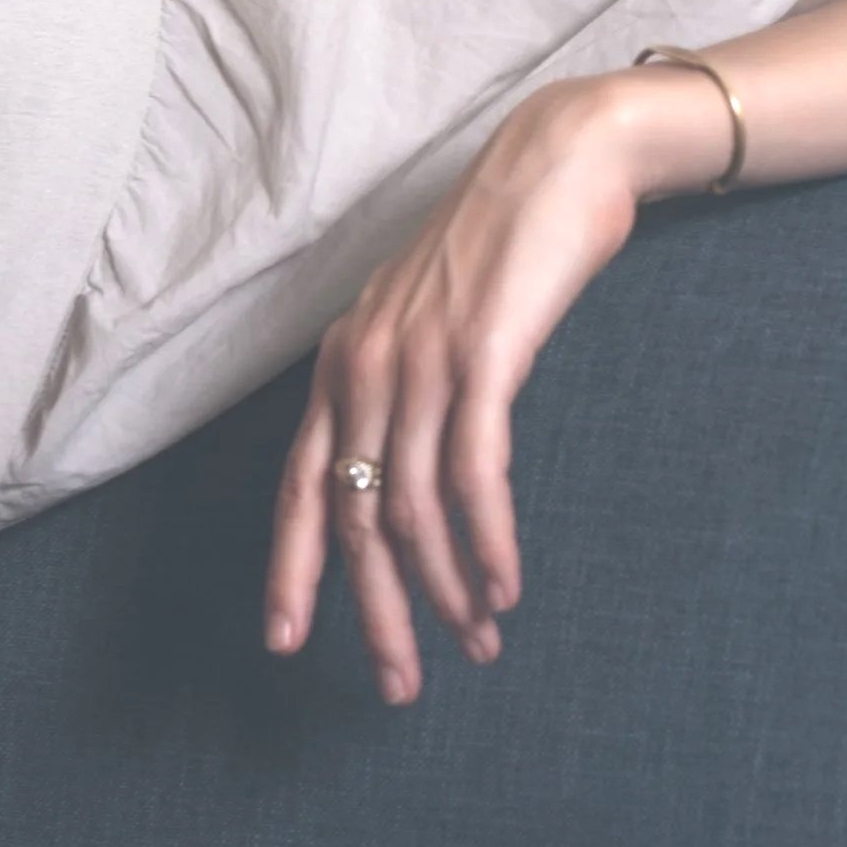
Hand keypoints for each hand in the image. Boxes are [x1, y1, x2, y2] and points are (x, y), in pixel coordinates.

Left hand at [262, 67, 726, 702]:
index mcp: (344, 362)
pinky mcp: (483, 358)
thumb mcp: (427, 320)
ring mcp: (422, 360)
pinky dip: (487, 544)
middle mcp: (366, 365)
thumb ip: (402, 387)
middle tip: (399, 686)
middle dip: (375, 612)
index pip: (301, 486)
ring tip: (477, 645)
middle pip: (353, 518)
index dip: (290, 569)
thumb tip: (394, 467)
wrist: (558, 159)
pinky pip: (473, 476)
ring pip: (411, 510)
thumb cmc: (501, 247)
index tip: (287, 643)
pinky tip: (504, 589)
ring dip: (446, 592)